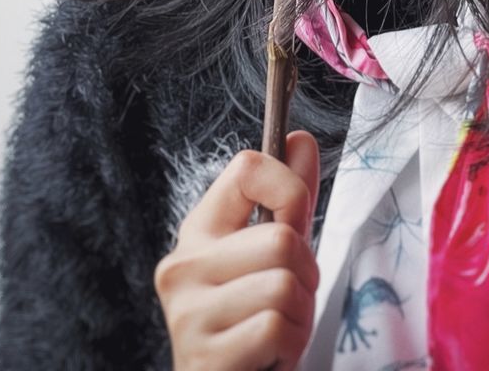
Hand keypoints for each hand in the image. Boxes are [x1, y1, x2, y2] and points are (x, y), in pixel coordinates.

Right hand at [154, 130, 320, 370]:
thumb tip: (300, 139)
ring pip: (284, 285)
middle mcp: (182, 265)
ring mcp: (187, 314)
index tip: (294, 223)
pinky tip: (267, 358)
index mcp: (200, 230)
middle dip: (306, 275)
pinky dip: (289, 346)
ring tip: (276, 332)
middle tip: (287, 303)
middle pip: (281, 238)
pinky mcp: (203, 358)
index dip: (289, 188)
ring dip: (300, 317)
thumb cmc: (255, 321)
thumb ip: (288, 200)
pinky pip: (276, 329)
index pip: (247, 168)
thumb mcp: (275, 255)